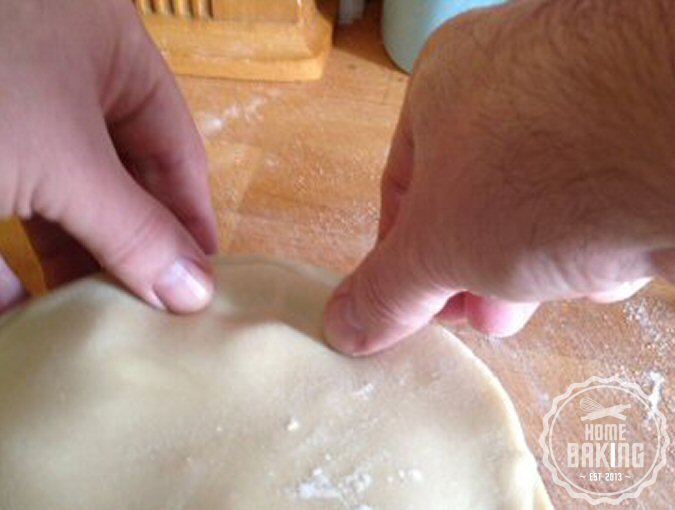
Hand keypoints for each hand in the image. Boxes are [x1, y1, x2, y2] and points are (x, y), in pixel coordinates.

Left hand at [0, 0, 216, 313]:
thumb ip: (134, 228)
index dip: (191, 214)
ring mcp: (7, 104)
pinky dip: (8, 257)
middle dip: (132, 243)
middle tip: (151, 308)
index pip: (175, 146)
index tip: (200, 280)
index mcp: (108, 50)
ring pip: (56, 193)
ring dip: (70, 256)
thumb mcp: (63, 158)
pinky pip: (5, 201)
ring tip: (95, 314)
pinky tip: (18, 305)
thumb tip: (195, 291)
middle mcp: (60, 72)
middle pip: (118, 175)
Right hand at [324, 0, 674, 354]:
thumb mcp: (439, 246)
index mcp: (445, 82)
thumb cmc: (537, 168)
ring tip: (547, 294)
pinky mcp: (645, 131)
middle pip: (477, 195)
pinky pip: (603, 195)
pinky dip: (601, 237)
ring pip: (544, 201)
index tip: (412, 310)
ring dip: (539, 260)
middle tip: (478, 317)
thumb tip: (342, 327)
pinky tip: (613, 262)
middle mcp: (516, 79)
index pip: (403, 185)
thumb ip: (387, 290)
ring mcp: (588, 100)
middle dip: (475, 269)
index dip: (403, 258)